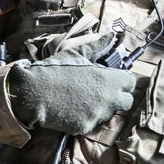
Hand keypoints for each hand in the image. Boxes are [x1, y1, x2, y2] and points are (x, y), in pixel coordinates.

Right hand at [7, 55, 135, 135]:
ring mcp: (97, 116)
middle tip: (103, 90)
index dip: (123, 80)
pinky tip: (73, 108)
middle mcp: (108, 100)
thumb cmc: (56, 69)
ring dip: (102, 107)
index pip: (130, 83)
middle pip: (126, 102)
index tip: (114, 78)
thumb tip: (112, 36)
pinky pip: (91, 122)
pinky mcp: (85, 127)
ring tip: (83, 98)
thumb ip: (98, 47)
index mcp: (108, 80)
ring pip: (109, 113)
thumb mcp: (77, 53)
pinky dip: (86, 117)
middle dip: (118, 96)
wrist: (33, 93)